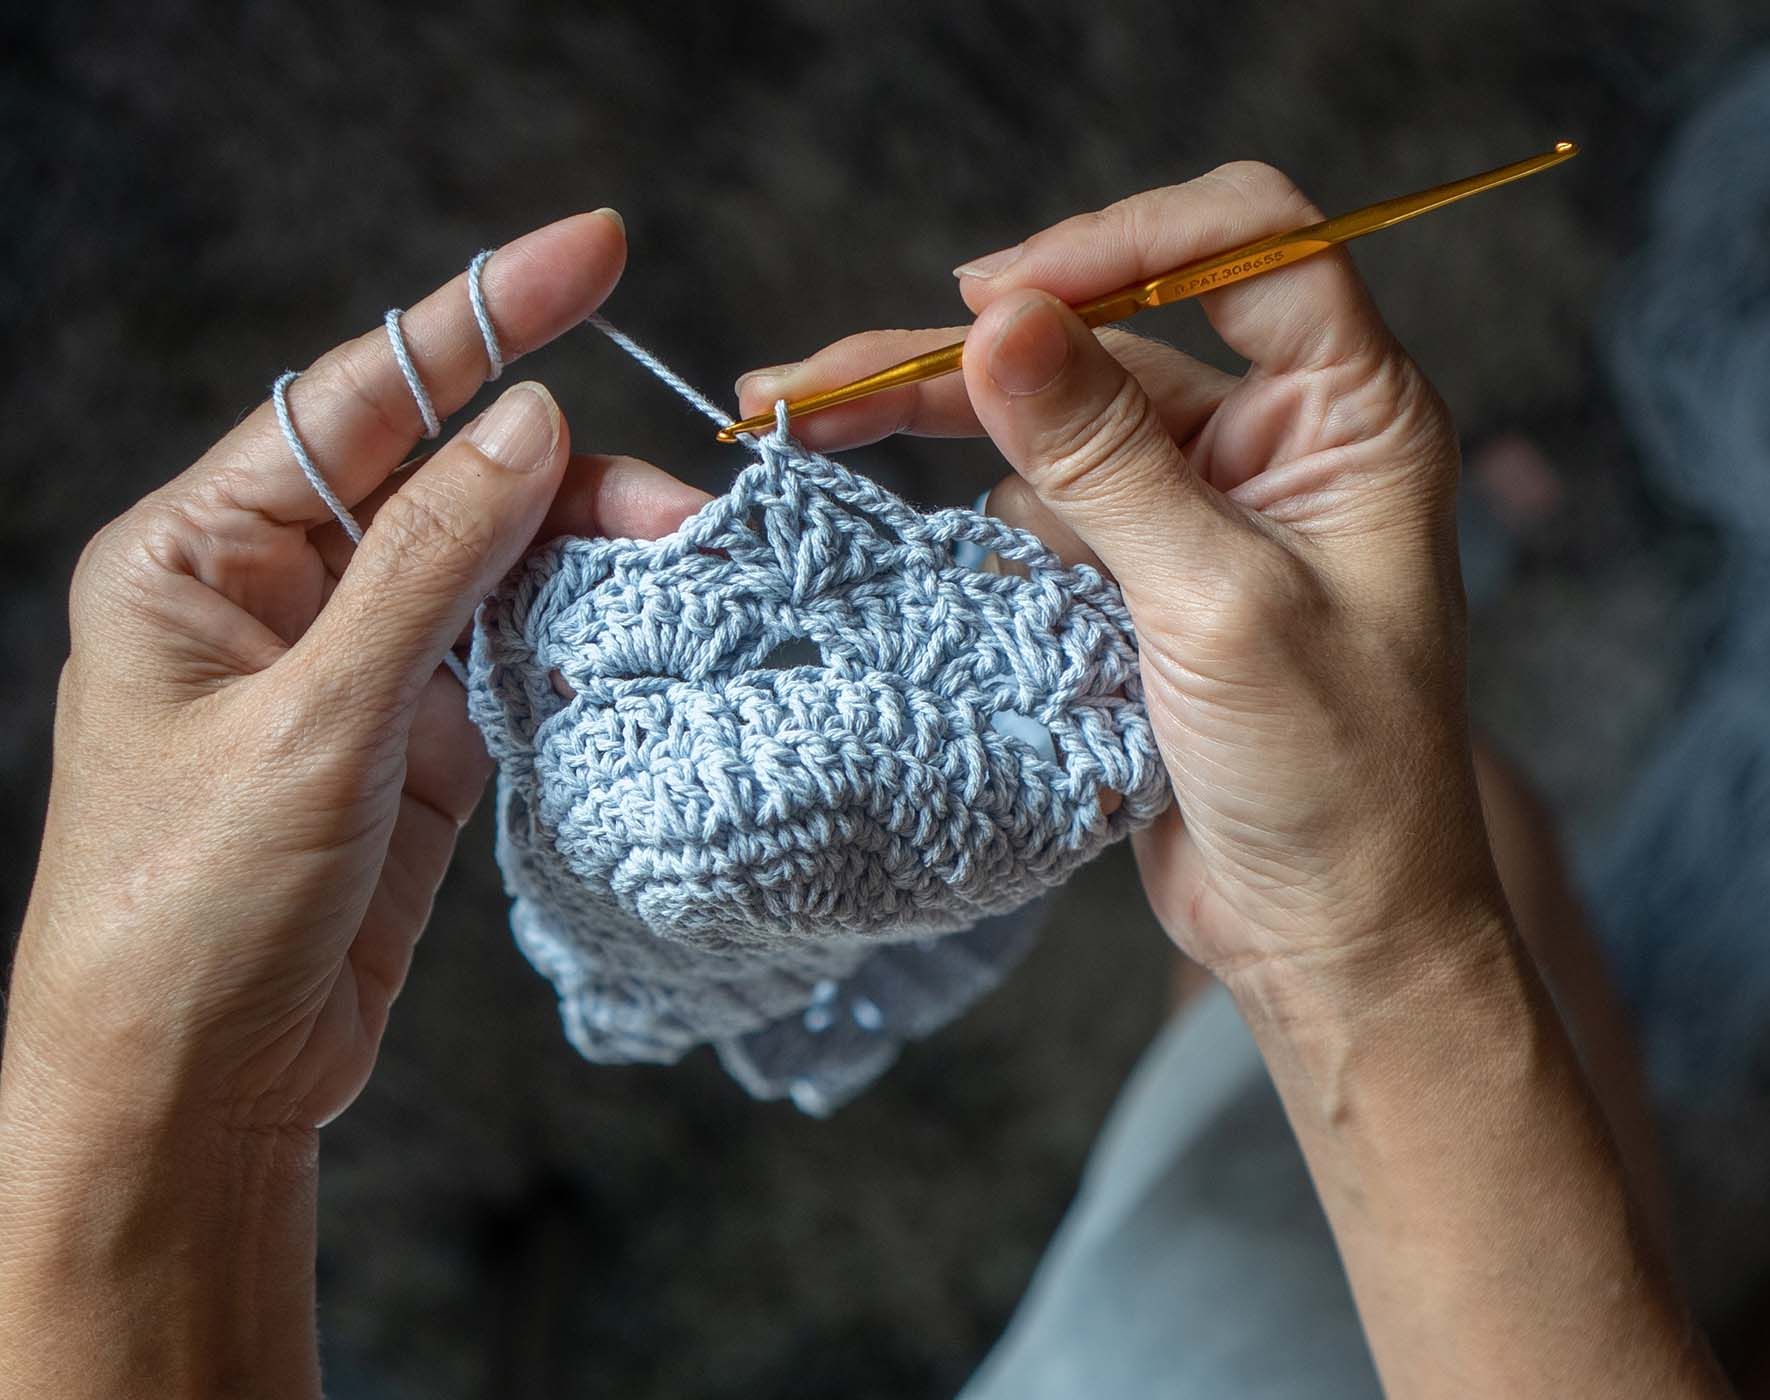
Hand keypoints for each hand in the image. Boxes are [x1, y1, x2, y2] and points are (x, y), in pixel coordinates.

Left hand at [3, 211, 705, 1138]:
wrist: (194, 1086)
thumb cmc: (194, 904)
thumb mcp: (316, 720)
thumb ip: (429, 565)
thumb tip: (527, 423)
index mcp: (201, 552)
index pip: (357, 397)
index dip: (479, 313)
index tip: (594, 247)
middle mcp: (277, 590)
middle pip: (447, 480)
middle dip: (567, 477)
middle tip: (684, 508)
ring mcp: (355, 665)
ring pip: (496, 566)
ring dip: (589, 560)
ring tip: (687, 569)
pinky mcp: (417, 740)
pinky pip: (514, 652)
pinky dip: (582, 637)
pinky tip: (645, 631)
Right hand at [737, 162, 1501, 996]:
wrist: (1329, 932)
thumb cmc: (1332, 778)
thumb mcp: (1217, 604)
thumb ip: (1105, 457)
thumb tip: (999, 320)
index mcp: (1354, 415)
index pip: (1248, 247)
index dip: (1119, 244)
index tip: (991, 294)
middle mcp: (1281, 441)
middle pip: (1114, 335)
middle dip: (973, 349)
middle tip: (822, 378)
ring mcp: (1206, 508)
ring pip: (1056, 422)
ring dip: (944, 427)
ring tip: (805, 425)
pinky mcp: (1145, 576)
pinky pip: (1044, 508)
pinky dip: (976, 521)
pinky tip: (896, 527)